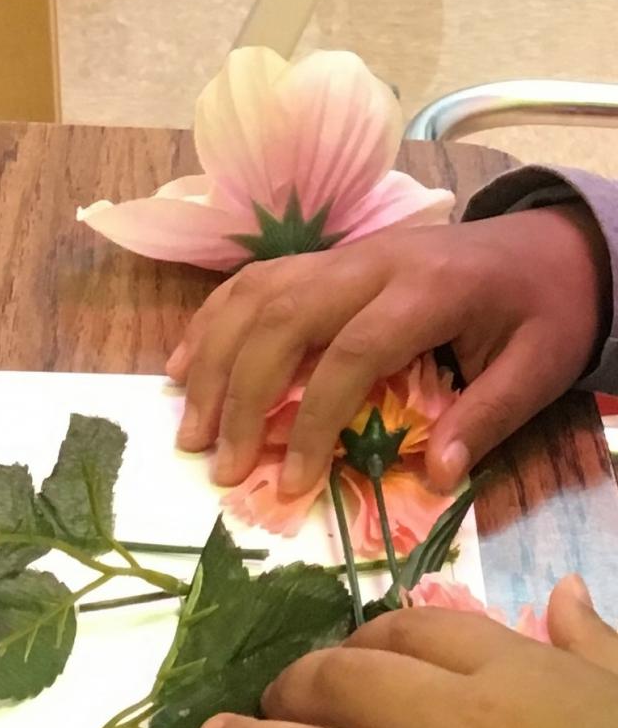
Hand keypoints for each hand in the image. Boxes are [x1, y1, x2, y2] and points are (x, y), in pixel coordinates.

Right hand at [171, 205, 610, 493]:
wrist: (546, 243)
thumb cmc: (541, 310)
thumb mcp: (539, 366)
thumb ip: (488, 417)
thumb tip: (438, 477)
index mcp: (428, 290)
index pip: (351, 354)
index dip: (312, 422)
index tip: (291, 483)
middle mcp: (371, 264)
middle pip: (282, 320)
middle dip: (240, 397)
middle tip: (219, 464)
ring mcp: (340, 256)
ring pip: (254, 297)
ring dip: (210, 362)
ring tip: (189, 428)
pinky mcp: (323, 260)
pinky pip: (250, 282)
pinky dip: (208, 324)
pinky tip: (182, 368)